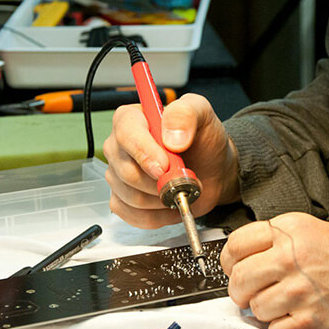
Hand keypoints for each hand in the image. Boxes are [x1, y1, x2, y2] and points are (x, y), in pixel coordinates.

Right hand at [103, 93, 239, 227]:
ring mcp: (117, 175)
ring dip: (163, 198)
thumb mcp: (202, 113)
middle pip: (127, 171)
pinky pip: (133, 215)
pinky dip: (158, 215)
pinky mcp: (122, 199)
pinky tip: (171, 202)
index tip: (165, 166)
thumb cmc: (202, 140)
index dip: (144, 153)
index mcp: (131, 119)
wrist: (211, 169)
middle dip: (161, 181)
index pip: (126, 135)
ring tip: (180, 187)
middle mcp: (118, 146)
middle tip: (183, 176)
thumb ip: (186, 114)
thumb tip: (171, 137)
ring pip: (132, 197)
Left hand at [220, 212, 328, 328]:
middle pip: (238, 278)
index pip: (235, 245)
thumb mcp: (318, 230)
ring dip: (266, 310)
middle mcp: (290, 257)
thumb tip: (245, 259)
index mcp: (291, 230)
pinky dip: (284, 328)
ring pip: (254, 307)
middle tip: (254, 292)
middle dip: (241, 289)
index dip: (230, 260)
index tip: (235, 268)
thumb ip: (280, 241)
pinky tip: (301, 317)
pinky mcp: (309, 321)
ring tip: (286, 304)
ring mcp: (299, 291)